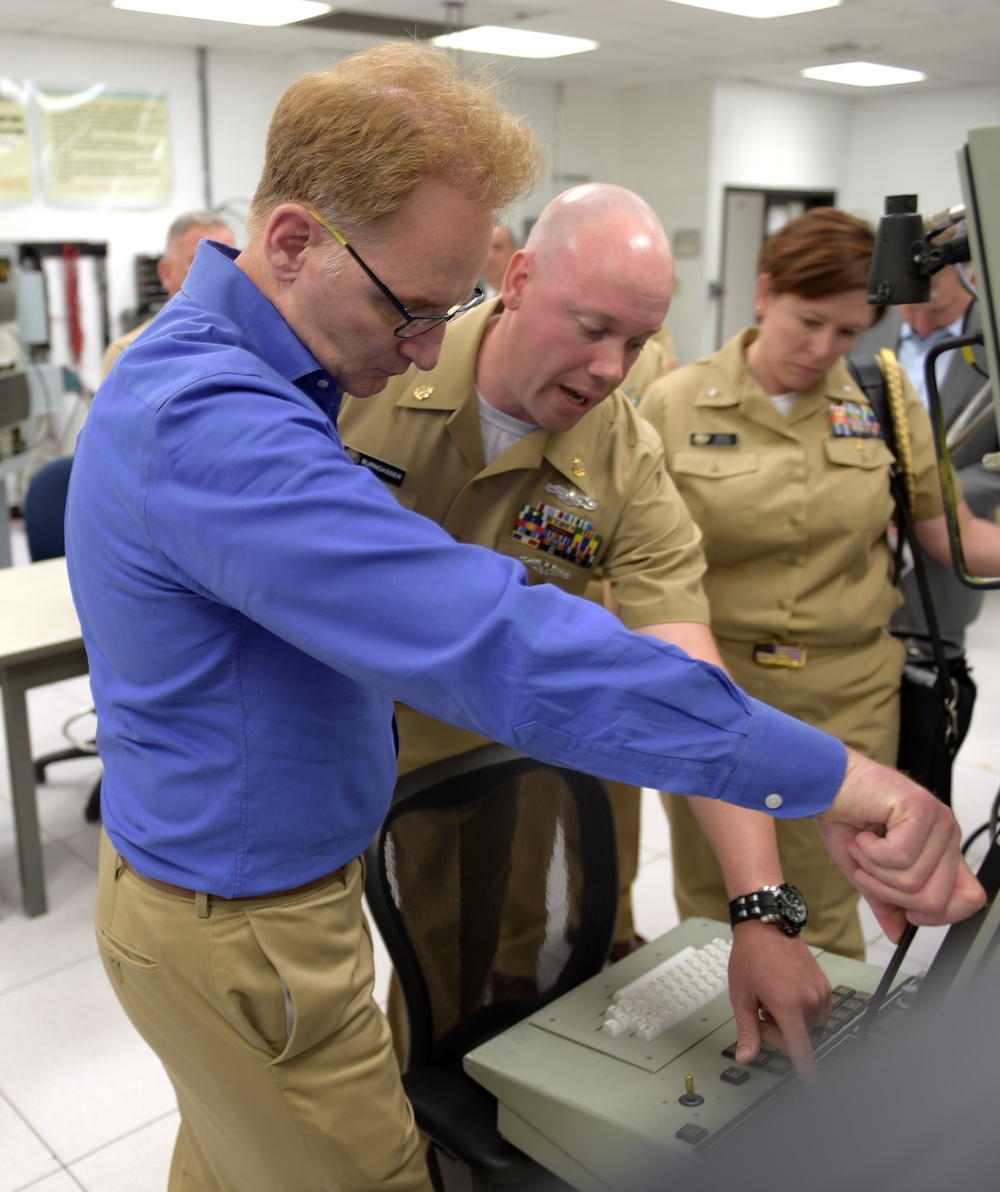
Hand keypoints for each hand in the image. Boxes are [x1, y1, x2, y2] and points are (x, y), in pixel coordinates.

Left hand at [727, 920, 830, 1081]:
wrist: (766, 926)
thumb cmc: (751, 957)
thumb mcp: (742, 996)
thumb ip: (747, 1031)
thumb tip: (746, 1057)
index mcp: (789, 1007)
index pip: (802, 1050)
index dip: (807, 1071)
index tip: (814, 1086)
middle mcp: (809, 1001)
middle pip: (802, 1039)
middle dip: (781, 1035)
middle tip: (762, 1014)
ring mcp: (820, 992)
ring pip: (810, 1026)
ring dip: (793, 1023)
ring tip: (773, 1000)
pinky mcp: (825, 985)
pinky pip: (818, 1012)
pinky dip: (803, 1011)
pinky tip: (786, 994)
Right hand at [815, 749, 985, 940]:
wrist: (825, 784)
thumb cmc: (846, 817)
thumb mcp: (867, 872)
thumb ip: (887, 902)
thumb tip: (899, 934)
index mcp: (941, 850)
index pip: (970, 898)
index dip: (938, 915)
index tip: (907, 911)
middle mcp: (947, 835)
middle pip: (934, 899)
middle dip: (888, 892)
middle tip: (867, 868)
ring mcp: (938, 821)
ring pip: (913, 880)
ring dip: (874, 870)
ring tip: (863, 846)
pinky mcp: (920, 809)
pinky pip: (898, 857)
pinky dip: (870, 852)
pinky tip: (864, 834)